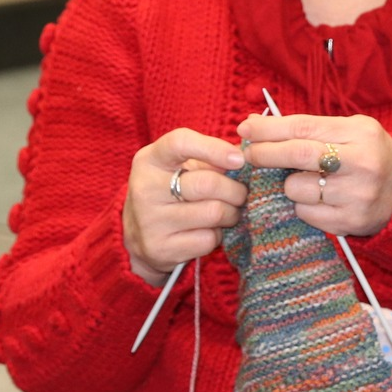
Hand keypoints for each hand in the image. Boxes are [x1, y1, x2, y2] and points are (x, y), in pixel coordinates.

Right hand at [123, 129, 246, 286]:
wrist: (139, 237)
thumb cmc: (173, 191)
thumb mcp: (183, 166)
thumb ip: (213, 154)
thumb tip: (252, 146)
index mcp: (150, 160)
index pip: (180, 143)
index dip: (214, 149)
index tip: (239, 159)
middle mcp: (144, 188)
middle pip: (208, 183)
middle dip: (236, 190)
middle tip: (240, 194)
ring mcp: (149, 220)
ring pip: (214, 212)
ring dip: (231, 213)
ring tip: (227, 211)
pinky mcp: (160, 248)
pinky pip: (208, 239)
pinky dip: (217, 236)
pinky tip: (208, 231)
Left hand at [236, 114, 391, 239]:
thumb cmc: (368, 156)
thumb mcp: (350, 132)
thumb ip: (309, 128)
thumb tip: (255, 124)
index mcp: (361, 134)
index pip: (304, 127)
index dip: (269, 128)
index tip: (245, 128)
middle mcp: (362, 163)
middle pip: (298, 154)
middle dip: (264, 153)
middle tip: (248, 154)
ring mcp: (357, 194)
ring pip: (296, 188)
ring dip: (289, 185)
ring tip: (308, 182)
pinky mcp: (350, 221)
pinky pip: (305, 213)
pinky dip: (303, 206)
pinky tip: (320, 200)